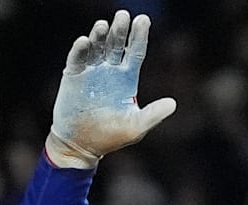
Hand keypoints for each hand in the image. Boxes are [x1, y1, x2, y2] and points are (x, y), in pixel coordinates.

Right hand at [48, 10, 176, 168]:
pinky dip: (80, 50)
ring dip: (100, 36)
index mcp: (127, 78)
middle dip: (120, 30)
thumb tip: (173, 104)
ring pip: (97, 47)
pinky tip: (84, 41)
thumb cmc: (111, 137)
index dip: (139, 36)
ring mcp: (91, 71)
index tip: (143, 20)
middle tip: (124, 15)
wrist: (81, 145)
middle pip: (117, 45)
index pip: (136, 52)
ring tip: (104, 25)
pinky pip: (77, 59)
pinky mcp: (73, 76)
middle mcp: (110, 70)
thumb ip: (154, 115)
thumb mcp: (136, 127)